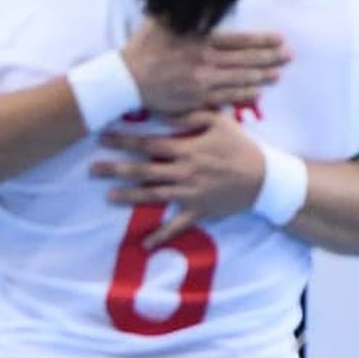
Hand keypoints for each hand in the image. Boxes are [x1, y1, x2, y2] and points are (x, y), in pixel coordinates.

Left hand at [91, 108, 264, 246]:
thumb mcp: (220, 122)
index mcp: (187, 150)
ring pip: (153, 195)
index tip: (102, 137)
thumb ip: (190, 115)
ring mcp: (190, 194)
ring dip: (129, 196)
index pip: (148, 143)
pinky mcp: (199, 211)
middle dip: (116, 169)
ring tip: (107, 196)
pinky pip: (177, 226)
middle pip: (143, 170)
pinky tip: (143, 244)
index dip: (124, 140)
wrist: (266, 178)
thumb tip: (163, 112)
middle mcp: (184, 172)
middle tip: (92, 168)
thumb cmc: (241, 146)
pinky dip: (161, 236)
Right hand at [121, 18, 287, 112]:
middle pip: (245, 61)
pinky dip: (244, 94)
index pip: (239, 41)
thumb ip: (186, 11)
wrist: (126, 79)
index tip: (280, 39)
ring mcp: (203, 83)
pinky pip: (226, 97)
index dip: (262, 41)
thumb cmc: (143, 48)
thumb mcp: (162, 20)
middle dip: (270, 58)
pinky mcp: (197, 100)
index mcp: (200, 41)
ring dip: (262, 77)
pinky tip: (256, 92)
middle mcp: (206, 62)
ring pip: (240, 80)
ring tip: (278, 75)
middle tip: (289, 56)